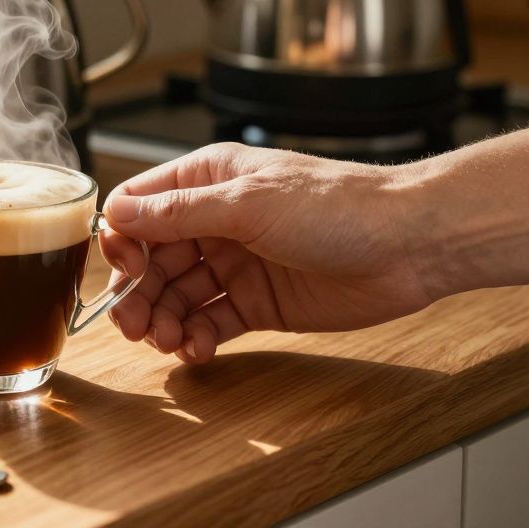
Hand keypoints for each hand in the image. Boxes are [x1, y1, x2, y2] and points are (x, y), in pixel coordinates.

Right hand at [98, 142, 436, 364]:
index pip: (139, 208)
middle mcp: (215, 220)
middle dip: (138, 293)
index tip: (127, 272)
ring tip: (169, 341)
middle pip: (151, 259)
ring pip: (177, 295)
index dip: (123, 241)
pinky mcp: (258, 302)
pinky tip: (197, 348)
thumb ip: (179, 213)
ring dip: (164, 320)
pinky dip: (196, 337)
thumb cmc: (337, 206)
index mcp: (207, 181)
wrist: (410, 245)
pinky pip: (211, 321)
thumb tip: (118, 213)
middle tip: (134, 326)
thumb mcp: (247, 205)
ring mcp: (236, 263)